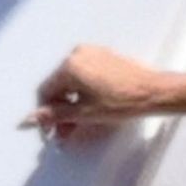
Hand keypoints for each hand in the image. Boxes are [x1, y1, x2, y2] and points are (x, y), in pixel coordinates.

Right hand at [21, 45, 168, 142]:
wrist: (154, 92)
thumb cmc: (125, 101)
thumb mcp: (85, 113)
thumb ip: (55, 115)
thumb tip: (31, 119)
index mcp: (70, 66)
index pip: (45, 91)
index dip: (46, 113)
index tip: (51, 129)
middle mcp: (78, 54)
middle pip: (59, 86)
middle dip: (60, 110)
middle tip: (65, 132)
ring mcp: (93, 53)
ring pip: (72, 81)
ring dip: (72, 102)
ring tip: (79, 122)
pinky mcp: (105, 57)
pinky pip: (85, 74)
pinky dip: (84, 91)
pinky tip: (91, 107)